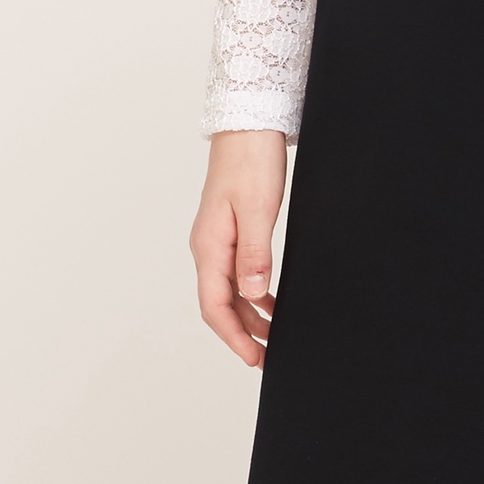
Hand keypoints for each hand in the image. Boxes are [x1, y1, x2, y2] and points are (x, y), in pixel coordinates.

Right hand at [190, 130, 286, 366]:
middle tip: (269, 356)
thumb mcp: (257, 209)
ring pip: (230, 290)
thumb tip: (253, 295)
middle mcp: (209, 247)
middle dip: (243, 334)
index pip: (215, 306)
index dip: (234, 337)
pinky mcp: (232, 229)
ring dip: (250, 315)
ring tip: (275, 334)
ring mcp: (219, 239)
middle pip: (220, 304)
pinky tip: (271, 299)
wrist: (248, 124)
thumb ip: (255, 254)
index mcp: (209, 246)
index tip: (254, 359)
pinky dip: (254, 292)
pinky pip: (238, 272)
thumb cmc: (251, 161)